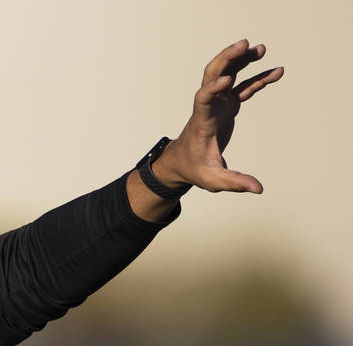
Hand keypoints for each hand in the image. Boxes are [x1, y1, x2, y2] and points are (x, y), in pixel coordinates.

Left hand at [158, 40, 283, 193]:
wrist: (181, 163)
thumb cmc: (194, 170)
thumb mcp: (212, 180)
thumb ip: (234, 182)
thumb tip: (258, 189)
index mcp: (201, 122)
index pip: (202, 99)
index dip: (211, 89)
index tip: (225, 81)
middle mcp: (208, 107)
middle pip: (212, 75)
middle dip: (226, 59)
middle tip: (244, 44)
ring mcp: (217, 104)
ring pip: (227, 75)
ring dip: (242, 60)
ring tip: (261, 49)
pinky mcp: (226, 106)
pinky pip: (244, 87)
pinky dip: (258, 79)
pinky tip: (277, 71)